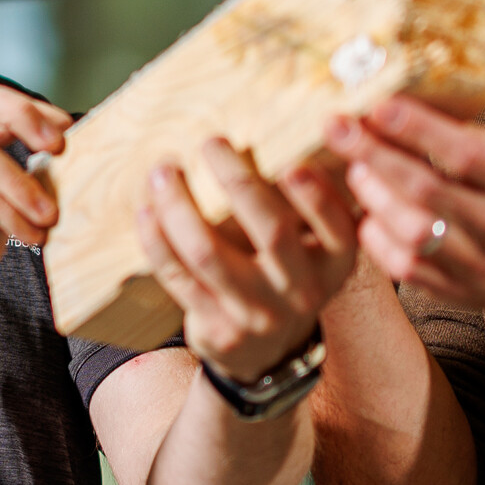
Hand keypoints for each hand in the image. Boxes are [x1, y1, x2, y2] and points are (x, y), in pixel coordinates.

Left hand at [133, 141, 359, 381]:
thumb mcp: (314, 252)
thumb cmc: (285, 277)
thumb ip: (305, 208)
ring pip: (208, 252)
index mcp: (334, 264)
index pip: (338, 228)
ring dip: (179, 205)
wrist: (265, 353)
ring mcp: (258, 313)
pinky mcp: (217, 327)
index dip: (318, 198)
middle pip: (270, 230)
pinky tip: (147, 211)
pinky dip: (157, 239)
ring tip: (163, 171)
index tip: (293, 166)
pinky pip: (177, 276)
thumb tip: (275, 130)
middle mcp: (302, 291)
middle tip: (211, 142)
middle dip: (237, 180)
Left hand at [323, 97, 484, 338]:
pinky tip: (369, 212)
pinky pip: (405, 267)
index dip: (416, 128)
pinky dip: (377, 238)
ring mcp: (482, 268)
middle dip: (374, 155)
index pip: (465, 154)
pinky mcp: (460, 293)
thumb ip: (474, 137)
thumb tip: (409, 109)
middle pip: (427, 191)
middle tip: (336, 129)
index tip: (377, 104)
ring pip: (411, 231)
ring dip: (373, 195)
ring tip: (354, 169)